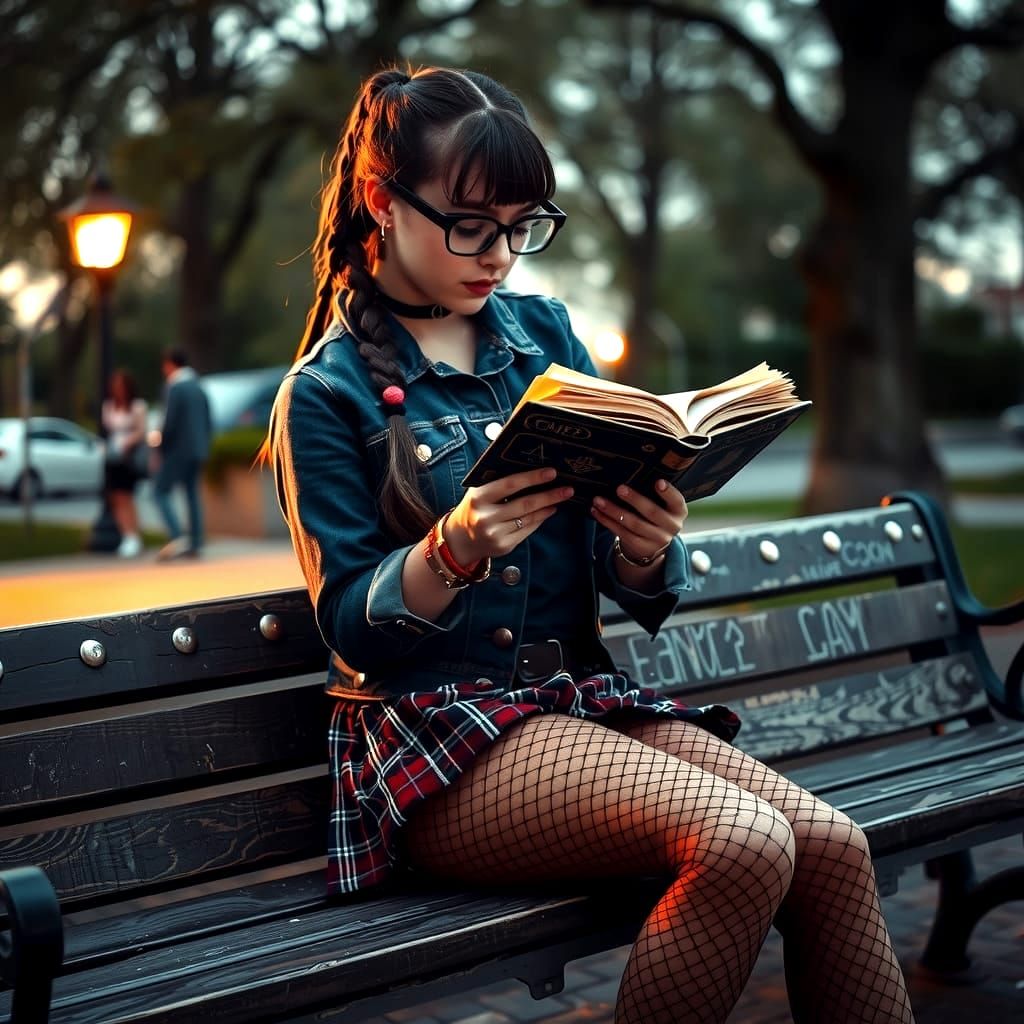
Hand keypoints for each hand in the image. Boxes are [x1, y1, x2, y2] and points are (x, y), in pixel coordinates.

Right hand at [445, 466, 573, 563]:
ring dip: (548, 507)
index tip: (552, 472)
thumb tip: (526, 463)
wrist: (459, 540)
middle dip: (549, 495)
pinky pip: (528, 530)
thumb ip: (497, 478)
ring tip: (562, 497)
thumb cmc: (474, 508)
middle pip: (524, 504)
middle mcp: (485, 517)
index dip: (532, 478)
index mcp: (478, 497)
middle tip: (568, 488)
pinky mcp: (504, 546)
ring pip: (528, 518)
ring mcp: (495, 534)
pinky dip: (540, 519)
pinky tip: (549, 510)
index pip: (509, 485)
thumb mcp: (478, 491)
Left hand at [591, 480, 686, 562]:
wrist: (651, 543)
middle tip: (619, 488)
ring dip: (613, 511)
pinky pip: (622, 533)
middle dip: (635, 499)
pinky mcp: (641, 547)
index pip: (677, 501)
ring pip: (633, 524)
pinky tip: (596, 512)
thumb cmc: (653, 515)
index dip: (668, 492)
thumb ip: (652, 493)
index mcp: (678, 511)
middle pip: (652, 512)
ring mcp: (657, 539)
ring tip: (598, 500)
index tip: (658, 482)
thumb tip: (630, 474)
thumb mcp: (660, 504)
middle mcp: (672, 526)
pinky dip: (607, 521)